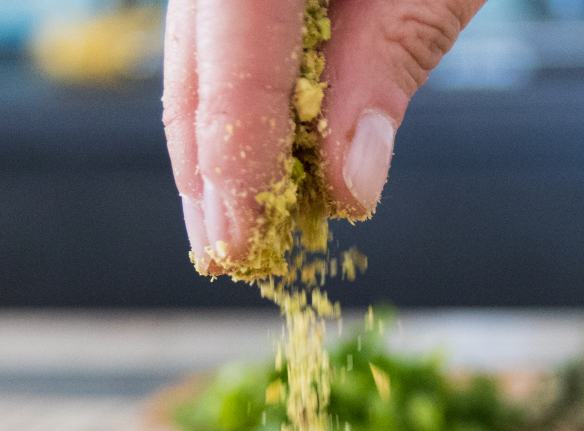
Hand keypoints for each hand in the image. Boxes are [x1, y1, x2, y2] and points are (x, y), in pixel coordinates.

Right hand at [163, 0, 482, 274]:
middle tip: (229, 251)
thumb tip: (347, 185)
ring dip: (219, 136)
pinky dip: (245, 88)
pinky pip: (226, 26)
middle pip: (192, 58)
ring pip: (197, 46)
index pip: (231, 63)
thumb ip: (391, 63)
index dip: (234, 162)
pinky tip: (267, 144)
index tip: (241, 242)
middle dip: (209, 164)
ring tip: (239, 218)